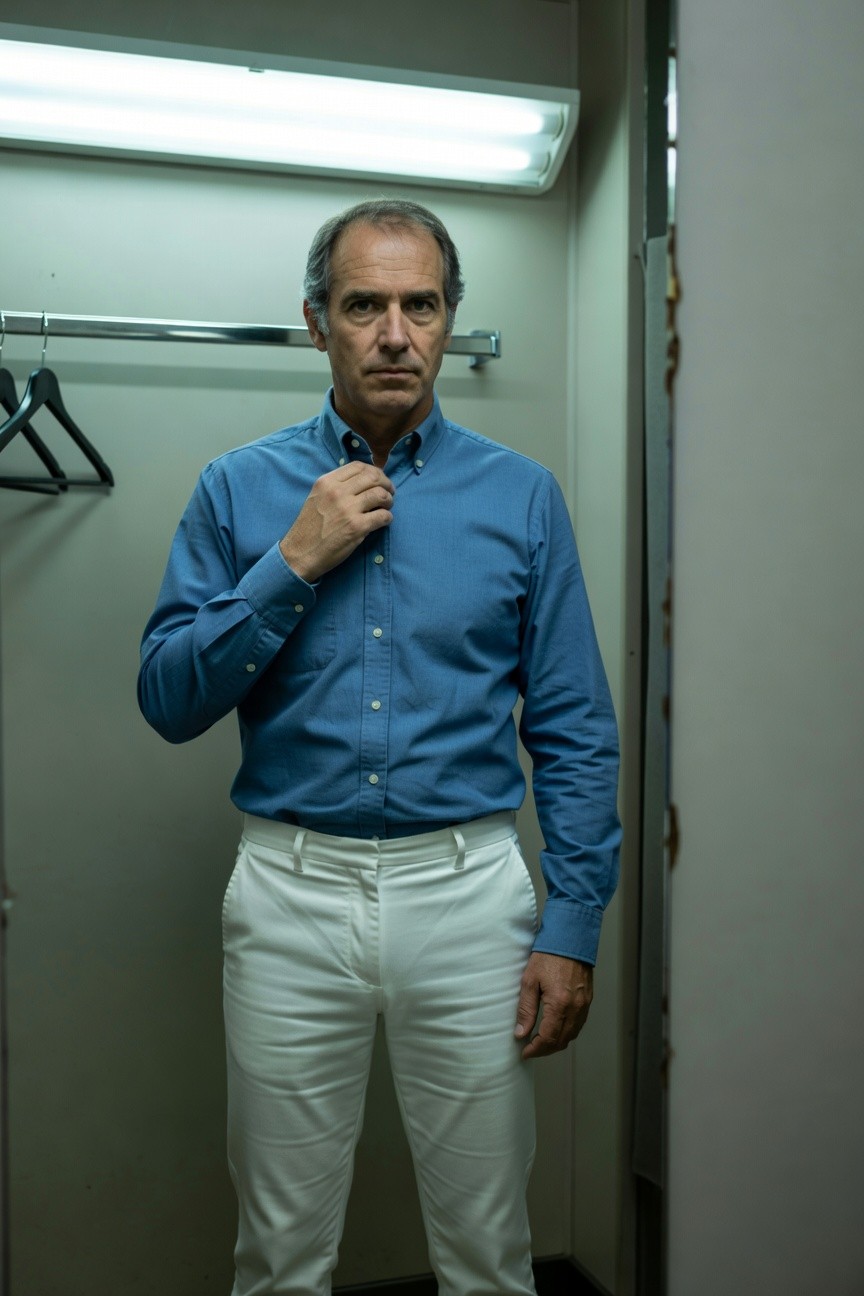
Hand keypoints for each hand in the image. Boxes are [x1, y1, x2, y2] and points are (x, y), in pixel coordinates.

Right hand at [279, 463, 394, 582]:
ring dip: (389, 500)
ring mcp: (348, 509)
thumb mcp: (317, 497)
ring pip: (381, 494)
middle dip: (386, 483)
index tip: (379, 480)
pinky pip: (383, 516)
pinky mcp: (357, 527)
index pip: (358, 466)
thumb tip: (361, 481)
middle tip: (389, 492)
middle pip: (373, 477)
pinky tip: (384, 521)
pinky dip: (387, 517)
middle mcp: (337, 492)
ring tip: (387, 507)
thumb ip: (335, 487)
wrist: (300, 552)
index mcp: (327, 482)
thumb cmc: (309, 527)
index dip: (374, 471)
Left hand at [514, 952, 593, 1058]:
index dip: (536, 1049)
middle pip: (561, 1041)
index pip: (548, 1038)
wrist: (571, 938)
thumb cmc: (548, 956)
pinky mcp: (588, 1000)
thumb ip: (526, 1009)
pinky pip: (579, 1024)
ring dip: (557, 1043)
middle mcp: (575, 1008)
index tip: (525, 1052)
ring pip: (572, 1035)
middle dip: (545, 1050)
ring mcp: (584, 1005)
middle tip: (531, 1049)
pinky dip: (567, 1032)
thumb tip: (521, 1033)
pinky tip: (556, 1029)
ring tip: (541, 1042)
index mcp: (559, 1004)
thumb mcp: (530, 981)